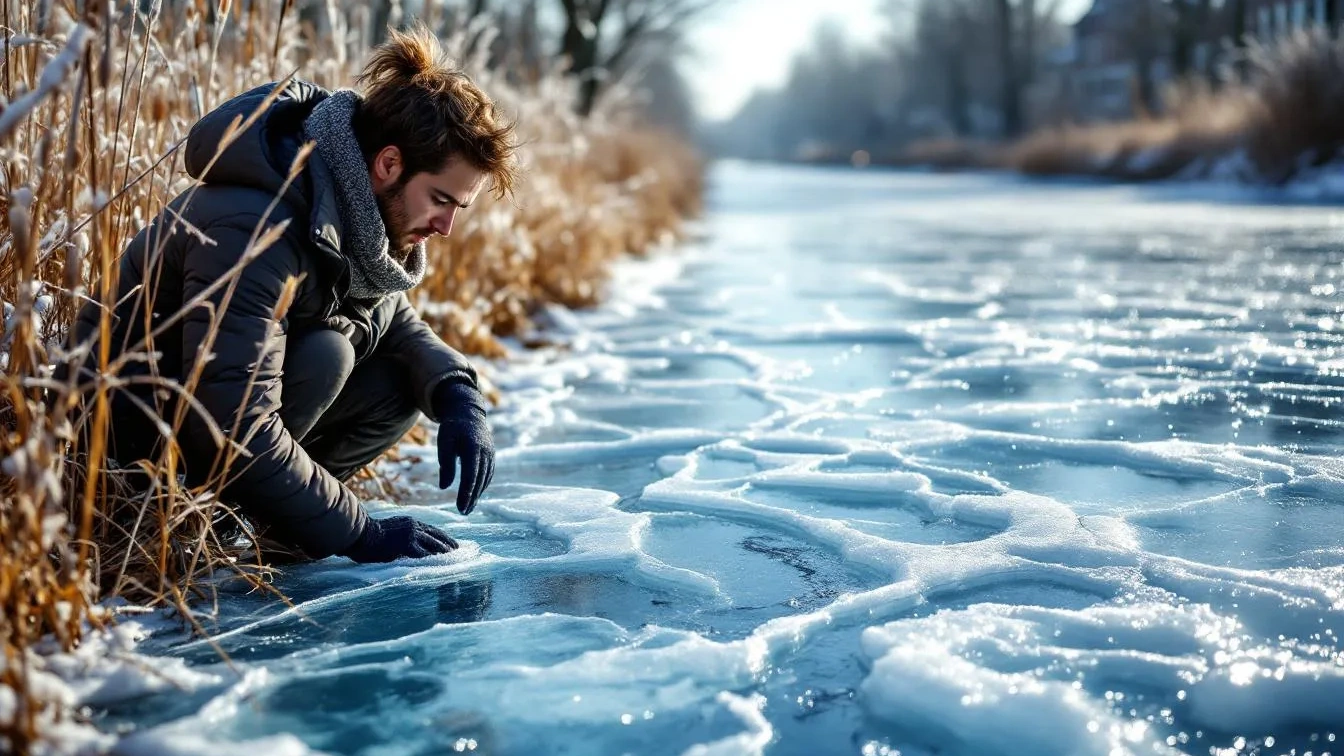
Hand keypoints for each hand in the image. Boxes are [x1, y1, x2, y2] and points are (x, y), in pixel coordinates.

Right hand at [340, 515, 456, 562]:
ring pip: (434, 546)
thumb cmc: (368, 536)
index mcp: (410, 522)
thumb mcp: (389, 531)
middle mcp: (414, 526)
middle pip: (437, 537)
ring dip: (445, 555)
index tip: (452, 544)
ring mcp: (412, 534)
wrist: (359, 534)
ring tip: (455, 562)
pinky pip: (425, 555)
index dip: (443, 538)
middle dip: (449, 546)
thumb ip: (401, 535)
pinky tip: (441, 567)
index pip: (432, 530)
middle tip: (459, 553)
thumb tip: (406, 547)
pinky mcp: (408, 545)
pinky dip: (434, 561)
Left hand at [432, 381, 494, 514]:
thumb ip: (446, 464)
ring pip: (485, 478)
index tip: (460, 508)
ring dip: (477, 494)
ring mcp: (491, 454)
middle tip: (464, 513)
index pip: (470, 476)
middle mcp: (486, 452)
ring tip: (468, 507)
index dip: (466, 493)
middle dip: (472, 498)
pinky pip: (488, 474)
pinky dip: (482, 485)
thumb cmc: (452, 428)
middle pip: (479, 480)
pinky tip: (474, 494)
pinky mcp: (491, 455)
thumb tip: (444, 487)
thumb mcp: (444, 443)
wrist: (468, 413)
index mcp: (473, 448)